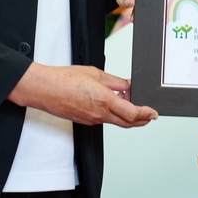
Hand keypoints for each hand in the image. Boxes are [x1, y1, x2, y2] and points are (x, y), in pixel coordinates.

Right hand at [8, 62, 157, 127]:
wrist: (44, 89)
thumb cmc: (64, 79)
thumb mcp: (95, 74)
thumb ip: (115, 81)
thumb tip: (127, 86)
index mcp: (104, 100)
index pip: (132, 113)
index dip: (146, 114)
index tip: (153, 112)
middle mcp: (99, 114)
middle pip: (127, 123)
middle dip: (142, 120)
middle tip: (149, 115)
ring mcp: (92, 120)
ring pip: (116, 122)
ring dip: (127, 116)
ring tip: (131, 103)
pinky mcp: (85, 120)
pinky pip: (105, 120)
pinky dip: (114, 114)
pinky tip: (113, 104)